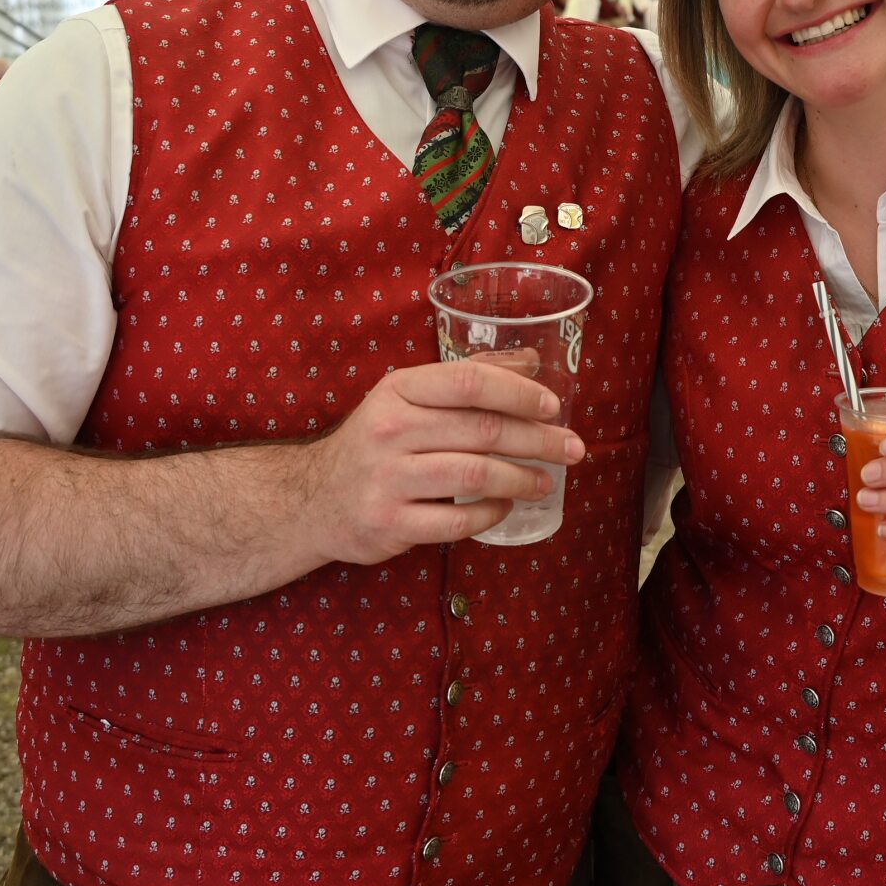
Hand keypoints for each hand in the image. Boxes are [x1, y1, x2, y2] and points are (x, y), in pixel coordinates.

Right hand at [295, 359, 582, 564]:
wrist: (313, 499)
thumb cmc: (375, 443)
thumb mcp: (409, 399)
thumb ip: (467, 378)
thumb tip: (531, 362)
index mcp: (398, 391)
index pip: (467, 381)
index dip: (517, 392)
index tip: (552, 406)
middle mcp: (390, 430)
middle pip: (481, 430)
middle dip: (537, 439)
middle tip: (572, 449)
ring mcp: (387, 479)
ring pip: (475, 475)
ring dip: (521, 478)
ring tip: (545, 481)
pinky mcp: (389, 523)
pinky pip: (458, 521)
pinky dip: (492, 514)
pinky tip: (506, 506)